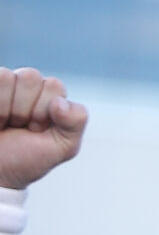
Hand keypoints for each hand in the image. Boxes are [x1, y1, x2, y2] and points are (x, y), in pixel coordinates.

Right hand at [0, 70, 85, 189]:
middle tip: (19, 126)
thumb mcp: (62, 147)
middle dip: (24, 109)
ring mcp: (1, 86)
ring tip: (3, 124)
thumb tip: (59, 102)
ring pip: (6, 77)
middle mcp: (24, 85)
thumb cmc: (27, 159)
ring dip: (4, 108)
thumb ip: (76, 122)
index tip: (37, 130)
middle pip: (30, 76)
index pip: (53, 85)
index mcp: (49, 95)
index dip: (44, 111)